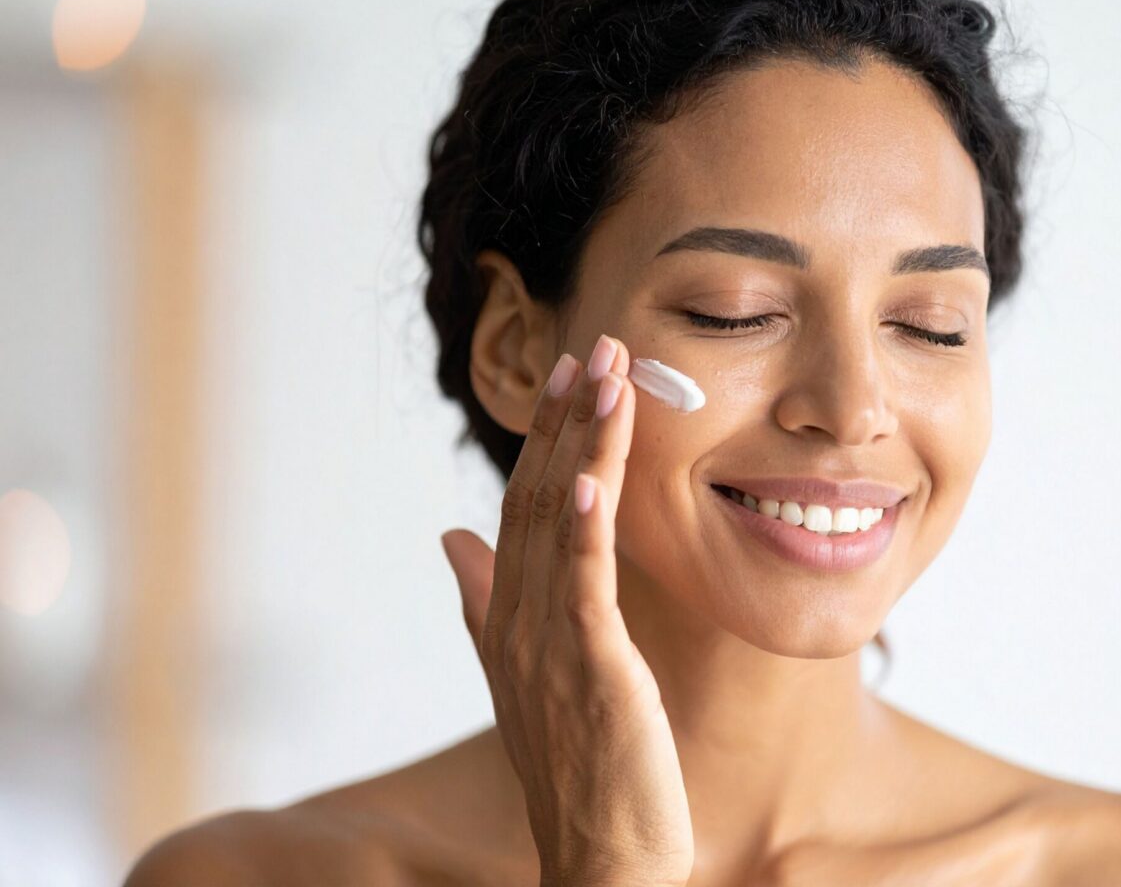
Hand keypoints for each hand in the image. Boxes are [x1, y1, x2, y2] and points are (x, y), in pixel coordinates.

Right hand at [441, 334, 694, 886]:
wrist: (601, 857)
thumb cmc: (577, 765)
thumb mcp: (526, 672)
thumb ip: (485, 600)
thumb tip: (451, 533)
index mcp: (510, 617)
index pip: (523, 508)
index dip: (546, 439)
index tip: (570, 377)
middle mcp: (520, 622)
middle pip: (539, 500)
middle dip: (567, 420)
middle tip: (594, 347)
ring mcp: (548, 646)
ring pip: (562, 526)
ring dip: (584, 446)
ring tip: (607, 377)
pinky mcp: (588, 670)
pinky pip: (584, 586)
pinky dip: (588, 526)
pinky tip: (597, 474)